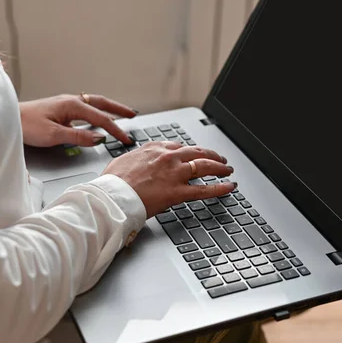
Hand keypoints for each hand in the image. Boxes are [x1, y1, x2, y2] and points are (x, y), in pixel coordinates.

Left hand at [19, 94, 137, 146]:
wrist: (8, 119)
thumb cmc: (26, 124)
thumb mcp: (54, 135)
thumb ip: (78, 136)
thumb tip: (99, 138)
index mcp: (71, 105)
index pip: (101, 118)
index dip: (116, 129)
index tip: (126, 138)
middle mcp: (70, 101)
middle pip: (101, 103)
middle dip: (119, 109)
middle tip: (133, 114)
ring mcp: (66, 104)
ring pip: (94, 105)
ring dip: (109, 109)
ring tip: (121, 114)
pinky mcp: (61, 110)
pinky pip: (85, 109)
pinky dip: (97, 112)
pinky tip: (97, 119)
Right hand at [102, 141, 235, 216]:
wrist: (112, 196)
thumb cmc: (113, 182)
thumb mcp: (123, 161)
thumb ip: (136, 159)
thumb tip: (136, 161)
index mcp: (154, 149)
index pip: (179, 146)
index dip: (191, 151)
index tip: (196, 154)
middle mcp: (168, 157)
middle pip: (197, 153)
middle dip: (211, 155)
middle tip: (219, 159)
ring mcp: (175, 174)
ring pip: (205, 167)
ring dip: (220, 167)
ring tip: (227, 170)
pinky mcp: (178, 192)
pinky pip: (204, 189)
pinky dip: (220, 187)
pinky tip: (229, 187)